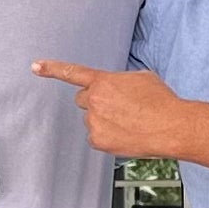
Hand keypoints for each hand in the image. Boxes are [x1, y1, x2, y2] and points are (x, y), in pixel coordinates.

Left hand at [32, 59, 183, 157]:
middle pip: (82, 100)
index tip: (36, 66)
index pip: (72, 72)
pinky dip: (108, 137)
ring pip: (92, 120)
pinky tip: (126, 134)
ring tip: (130, 122)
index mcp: (103, 81)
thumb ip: (120, 81)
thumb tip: (116, 88)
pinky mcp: (98, 141)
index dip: (52, 69)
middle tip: (117, 108)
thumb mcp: (141, 78)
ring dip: (105, 120)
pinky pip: (96, 138)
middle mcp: (94, 100)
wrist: (172, 126)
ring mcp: (94, 122)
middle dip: (95, 102)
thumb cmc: (161, 101)